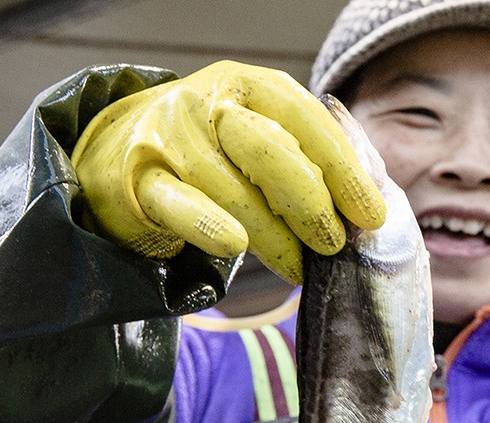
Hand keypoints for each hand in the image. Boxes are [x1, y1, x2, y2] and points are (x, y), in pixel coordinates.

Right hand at [70, 60, 385, 281]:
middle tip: (333, 245)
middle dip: (311, 203)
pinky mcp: (139, 180)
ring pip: (232, 188)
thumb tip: (366, 213)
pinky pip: (179, 203)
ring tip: (297, 267)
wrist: (119, 161)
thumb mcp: (263, 146)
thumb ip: (310, 166)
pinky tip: (235, 244)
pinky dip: (208, 224)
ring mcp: (168, 138)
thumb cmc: (213, 159)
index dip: (343, 170)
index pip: (305, 119)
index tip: (370, 216)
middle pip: (270, 150)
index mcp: (249, 88)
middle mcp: (207, 103)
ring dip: (272, 236)